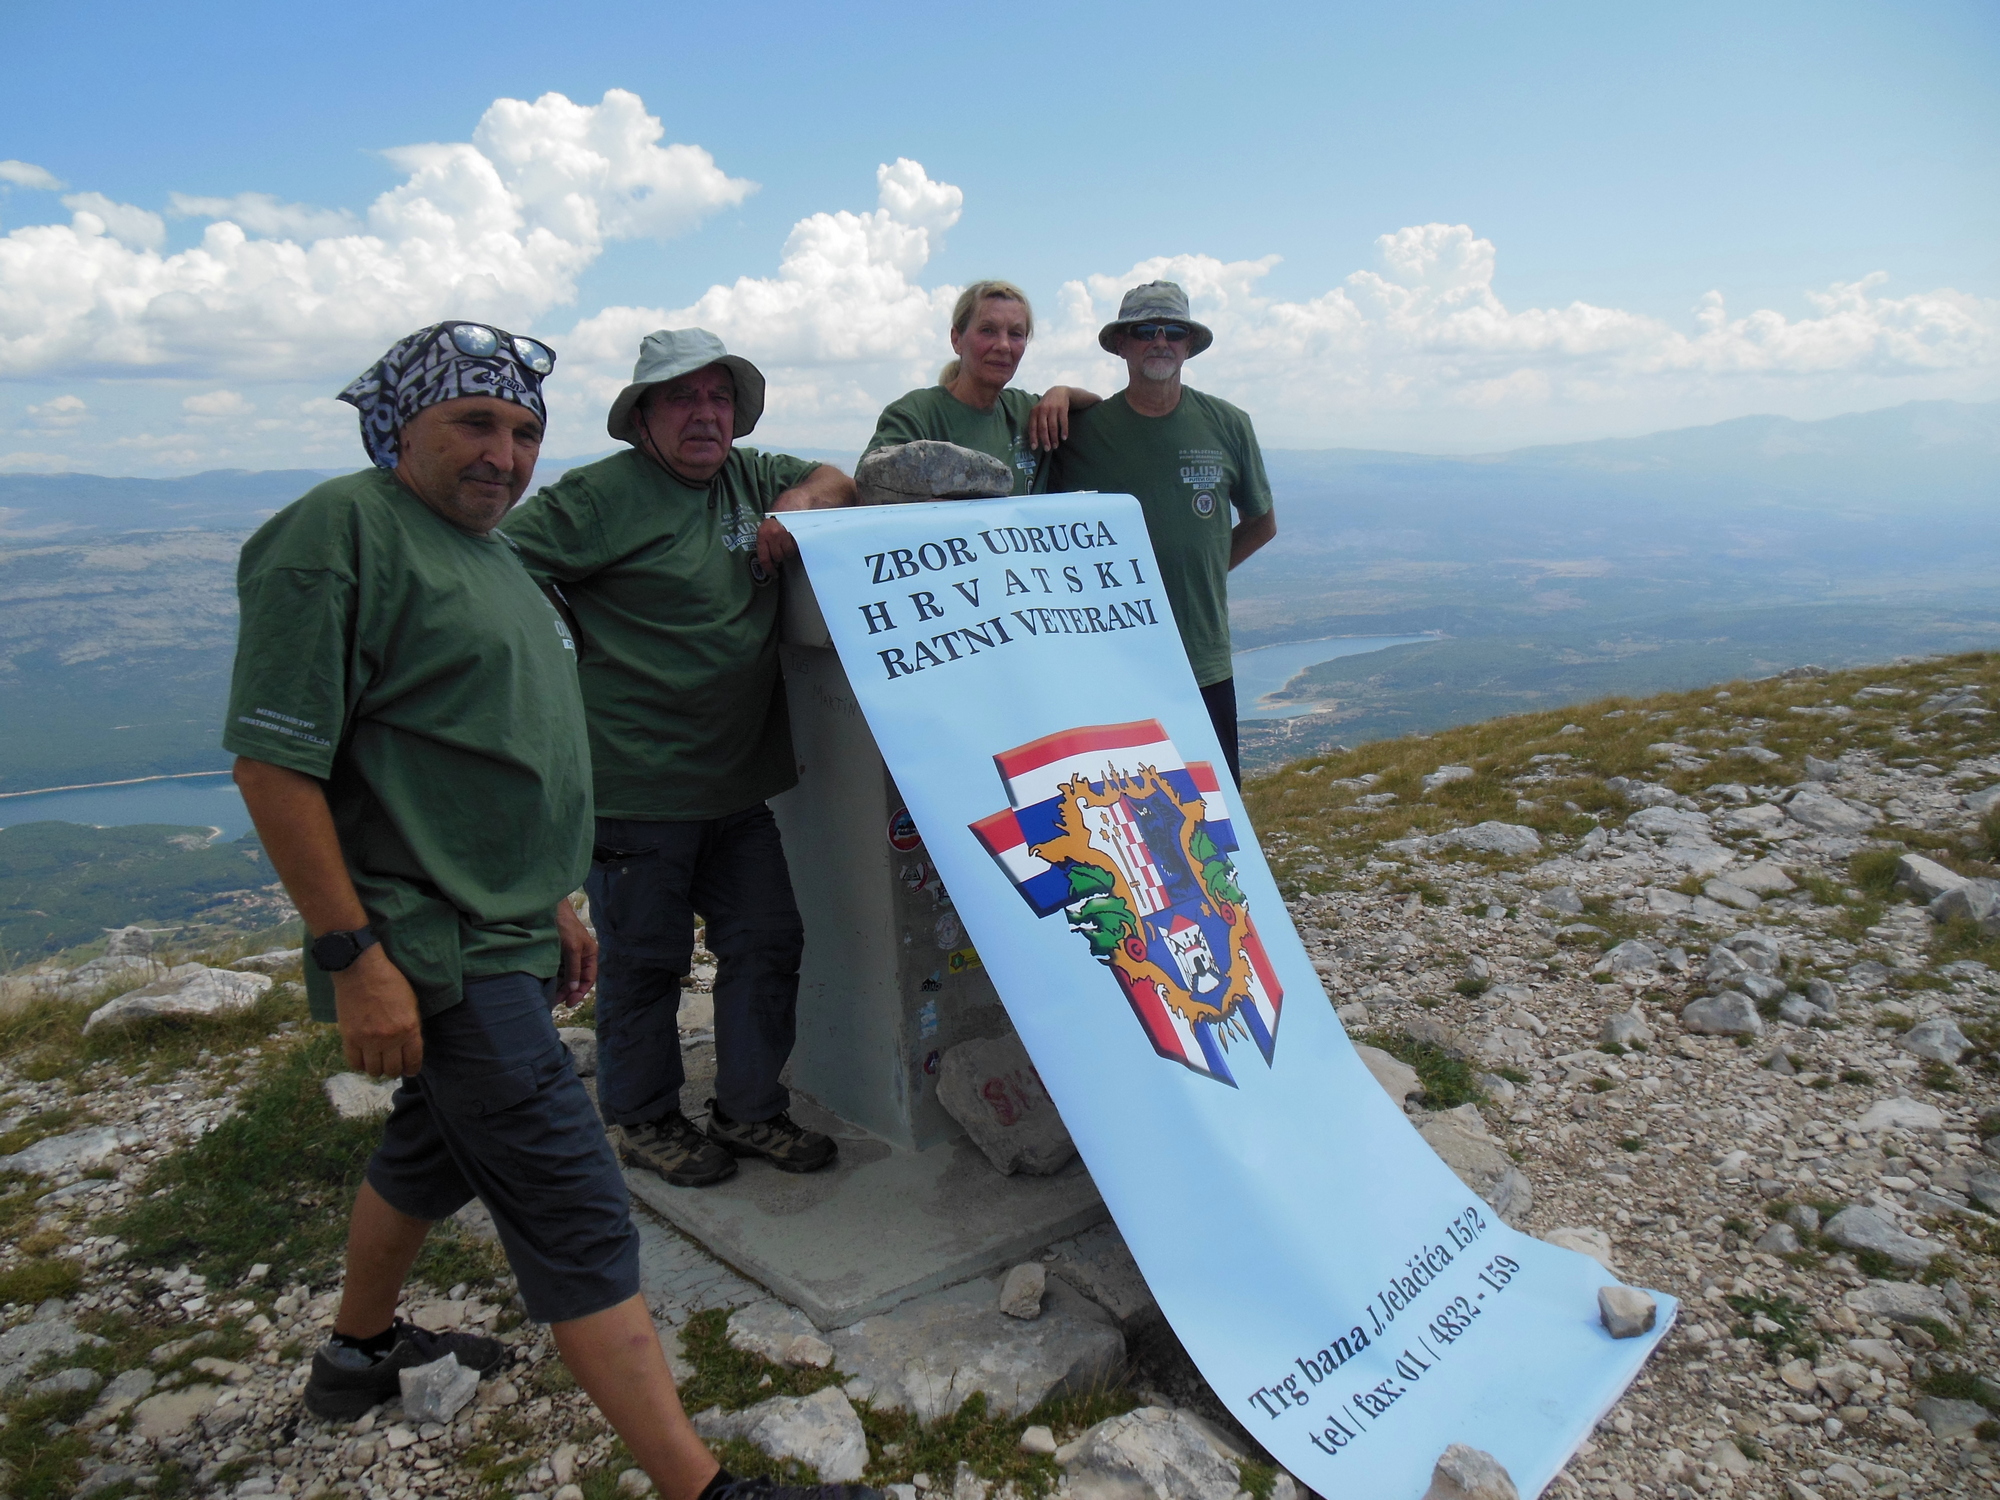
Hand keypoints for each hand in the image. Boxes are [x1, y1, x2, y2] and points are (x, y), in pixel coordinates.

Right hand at [332, 945, 423, 1078]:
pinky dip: (360, 1064)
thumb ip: (411, 1027)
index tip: (409, 1070)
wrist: (361, 970)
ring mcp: (368, 1040)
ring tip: (377, 1061)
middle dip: (394, 1070)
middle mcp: (390, 1038)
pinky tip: (363, 1058)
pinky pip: (354, 1063)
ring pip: (374, 1070)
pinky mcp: (349, 1038)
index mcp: (409, 1028)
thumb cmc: (390, 981)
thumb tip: (409, 1047)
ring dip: (377, 1069)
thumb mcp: (411, 1003)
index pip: (413, 1061)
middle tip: (392, 1064)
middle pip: (393, 1069)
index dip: (412, 1068)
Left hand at [555, 898, 597, 1006]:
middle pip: (578, 980)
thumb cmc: (565, 926)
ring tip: (550, 996)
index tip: (569, 1003)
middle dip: (568, 992)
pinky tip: (547, 985)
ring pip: (567, 976)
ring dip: (560, 987)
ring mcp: (570, 956)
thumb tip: (574, 989)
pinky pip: (558, 970)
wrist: (549, 909)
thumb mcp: (572, 948)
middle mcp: (581, 957)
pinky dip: (554, 979)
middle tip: (556, 1001)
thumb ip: (574, 969)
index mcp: (590, 955)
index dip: (580, 992)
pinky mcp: (559, 954)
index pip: (589, 979)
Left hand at [754, 515, 798, 574]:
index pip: (764, 558)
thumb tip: (769, 559)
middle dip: (781, 557)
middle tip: (783, 551)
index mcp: (762, 535)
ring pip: (788, 553)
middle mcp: (772, 535)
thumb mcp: (768, 527)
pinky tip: (795, 538)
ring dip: (789, 551)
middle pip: (778, 557)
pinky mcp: (796, 533)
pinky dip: (797, 545)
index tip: (773, 574)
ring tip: (789, 542)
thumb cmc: (779, 515)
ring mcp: (785, 534)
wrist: (793, 502)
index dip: (769, 569)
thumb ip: (766, 541)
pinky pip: (796, 547)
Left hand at [1029, 388, 1072, 451]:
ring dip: (1054, 438)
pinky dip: (1064, 431)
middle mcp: (1043, 409)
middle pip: (1043, 428)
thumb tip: (1035, 440)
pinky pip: (1063, 422)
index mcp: (1034, 411)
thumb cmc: (1046, 406)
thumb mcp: (1038, 411)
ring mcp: (1053, 408)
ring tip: (1055, 446)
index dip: (1033, 438)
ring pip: (1053, 426)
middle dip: (1045, 440)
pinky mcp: (1063, 408)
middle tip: (1047, 449)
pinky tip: (1064, 438)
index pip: (1032, 427)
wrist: (1059, 392)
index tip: (1034, 448)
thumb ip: (1035, 422)